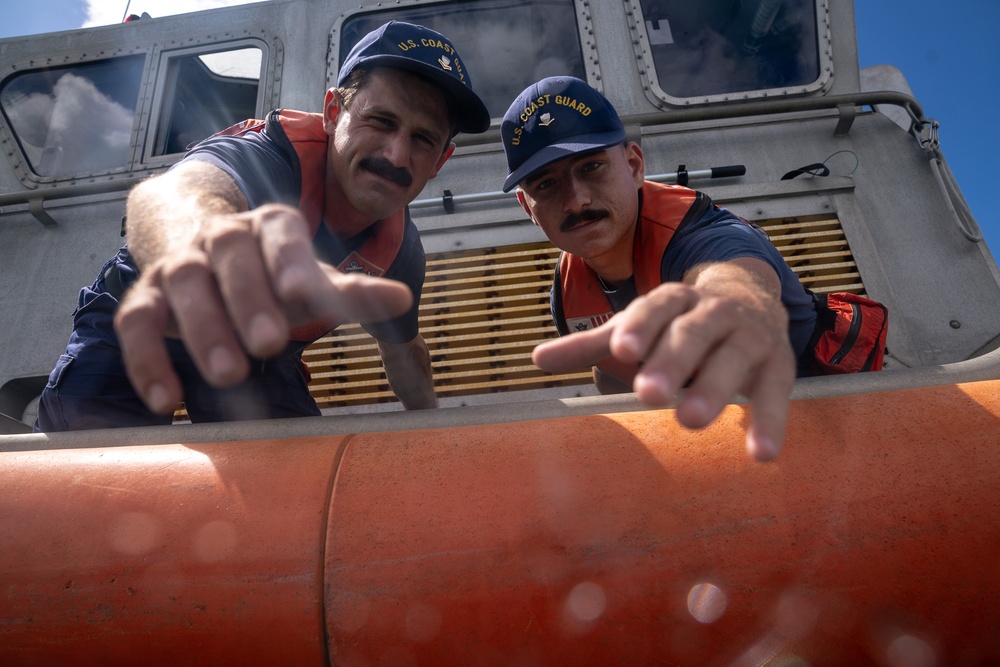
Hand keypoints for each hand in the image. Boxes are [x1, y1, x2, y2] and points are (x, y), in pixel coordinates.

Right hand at [114, 203, 412, 413]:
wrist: (202, 249)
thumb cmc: (272, 273)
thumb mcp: (313, 280)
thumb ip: (352, 292)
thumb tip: (403, 299)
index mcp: (270, 225)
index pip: (280, 232)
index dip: (287, 258)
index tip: (299, 290)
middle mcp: (221, 236)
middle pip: (229, 255)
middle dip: (248, 298)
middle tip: (270, 344)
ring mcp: (179, 264)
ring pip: (183, 284)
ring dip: (204, 329)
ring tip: (229, 374)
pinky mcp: (146, 297)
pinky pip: (136, 321)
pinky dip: (146, 360)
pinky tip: (166, 401)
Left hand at [533, 260, 795, 460]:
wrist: (750, 294)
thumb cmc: (680, 320)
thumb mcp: (639, 326)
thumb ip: (592, 344)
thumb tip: (536, 359)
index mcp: (673, 300)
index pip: (655, 308)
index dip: (639, 328)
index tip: (621, 351)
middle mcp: (712, 313)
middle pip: (691, 334)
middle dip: (671, 362)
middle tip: (648, 394)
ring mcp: (749, 336)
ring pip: (732, 358)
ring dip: (713, 388)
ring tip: (691, 420)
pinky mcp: (779, 363)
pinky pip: (775, 392)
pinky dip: (769, 422)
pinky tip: (760, 454)